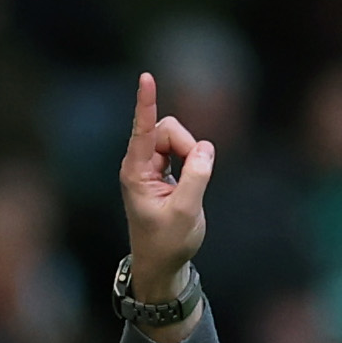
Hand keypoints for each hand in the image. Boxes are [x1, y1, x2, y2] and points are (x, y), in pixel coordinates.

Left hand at [120, 72, 213, 332]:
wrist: (161, 265)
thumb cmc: (168, 243)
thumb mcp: (186, 212)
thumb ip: (197, 176)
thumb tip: (205, 147)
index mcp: (136, 173)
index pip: (144, 130)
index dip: (147, 103)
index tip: (146, 77)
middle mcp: (139, 165)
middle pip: (167, 129)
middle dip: (187, 144)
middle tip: (198, 175)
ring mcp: (150, 167)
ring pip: (176, 138)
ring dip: (191, 154)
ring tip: (191, 188)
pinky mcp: (163, 171)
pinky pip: (182, 150)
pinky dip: (192, 161)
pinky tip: (190, 183)